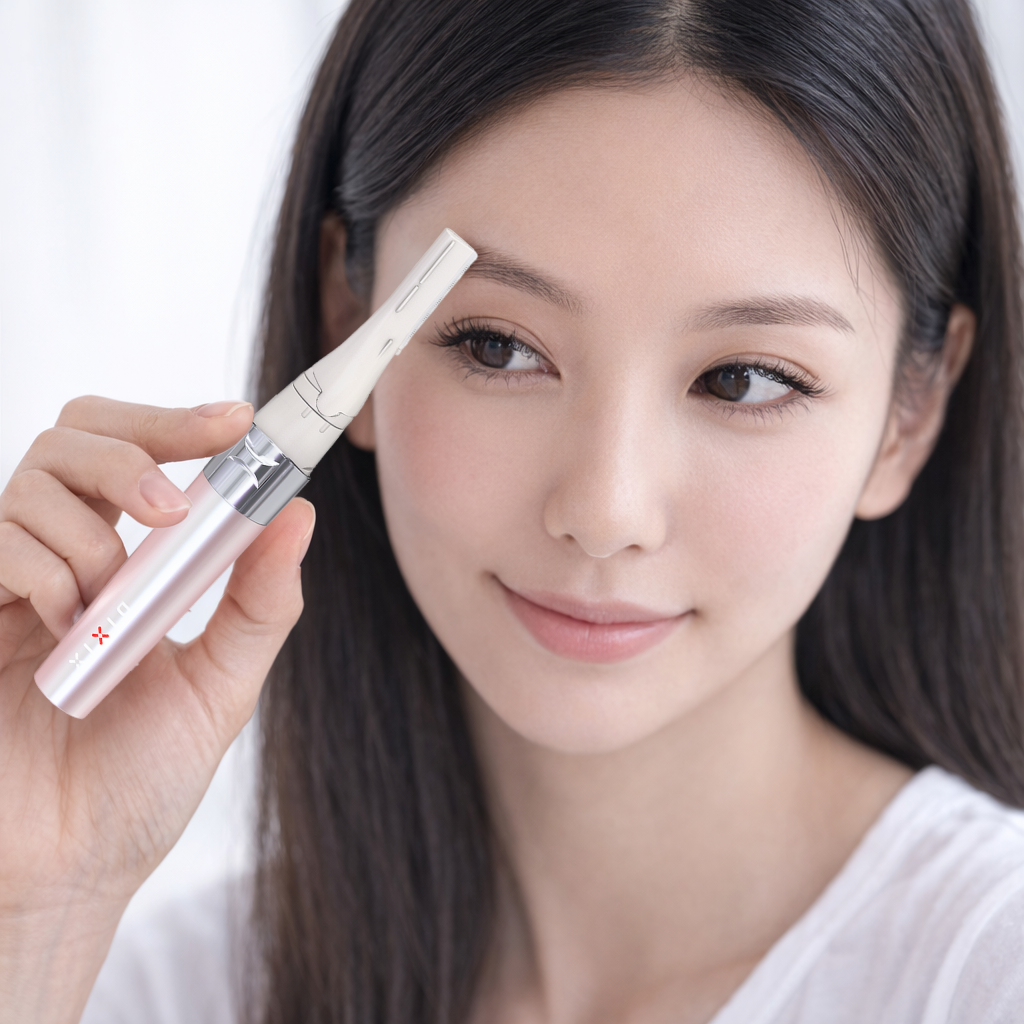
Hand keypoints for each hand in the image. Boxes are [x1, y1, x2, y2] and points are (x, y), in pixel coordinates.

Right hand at [0, 397, 313, 1023]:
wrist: (68, 869)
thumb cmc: (139, 782)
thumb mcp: (221, 686)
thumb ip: (258, 602)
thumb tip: (298, 515)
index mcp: (130, 565)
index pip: (140, 453)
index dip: (181, 422)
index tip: (238, 420)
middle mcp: (65, 557)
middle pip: (76, 436)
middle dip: (132, 450)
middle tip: (172, 505)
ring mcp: (10, 581)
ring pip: (34, 482)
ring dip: (91, 536)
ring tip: (109, 610)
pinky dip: (44, 573)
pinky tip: (67, 629)